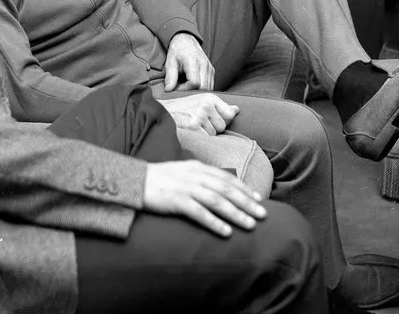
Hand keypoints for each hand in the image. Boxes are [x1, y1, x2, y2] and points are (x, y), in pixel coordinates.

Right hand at [143, 160, 266, 236]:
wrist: (134, 181)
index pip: (226, 178)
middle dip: (246, 203)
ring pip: (217, 201)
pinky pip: (199, 213)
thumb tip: (220, 187)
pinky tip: (226, 231)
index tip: (258, 199)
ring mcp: (185, 188)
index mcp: (197, 167)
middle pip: (226, 190)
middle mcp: (194, 176)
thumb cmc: (159, 179)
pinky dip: (214, 222)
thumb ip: (200, 177)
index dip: (244, 189)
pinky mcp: (176, 201)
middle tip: (263, 215)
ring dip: (236, 214)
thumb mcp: (182, 172)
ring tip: (250, 225)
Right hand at [159, 94, 238, 135]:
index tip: (211, 118)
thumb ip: (220, 107)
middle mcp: (206, 104)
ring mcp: (200, 115)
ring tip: (192, 126)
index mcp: (210, 97)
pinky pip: (205, 139)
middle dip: (212, 128)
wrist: (161, 112)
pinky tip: (189, 131)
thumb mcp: (201, 102)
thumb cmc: (182, 109)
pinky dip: (198, 139)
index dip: (221, 119)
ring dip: (204, 134)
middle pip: (222, 126)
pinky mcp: (194, 126)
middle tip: (197, 122)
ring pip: (214, 134)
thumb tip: (236, 110)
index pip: (230, 114)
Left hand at [164, 33, 213, 90]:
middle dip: (191, 91)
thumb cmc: (177, 51)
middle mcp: (204, 65)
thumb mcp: (170, 62)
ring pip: (208, 88)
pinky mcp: (212, 71)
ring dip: (197, 91)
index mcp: (193, 61)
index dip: (185, 89)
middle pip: (203, 87)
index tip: (177, 87)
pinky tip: (192, 84)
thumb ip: (170, 76)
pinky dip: (202, 88)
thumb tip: (168, 90)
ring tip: (186, 85)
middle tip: (181, 87)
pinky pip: (210, 85)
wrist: (186, 40)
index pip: (194, 83)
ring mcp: (210, 68)